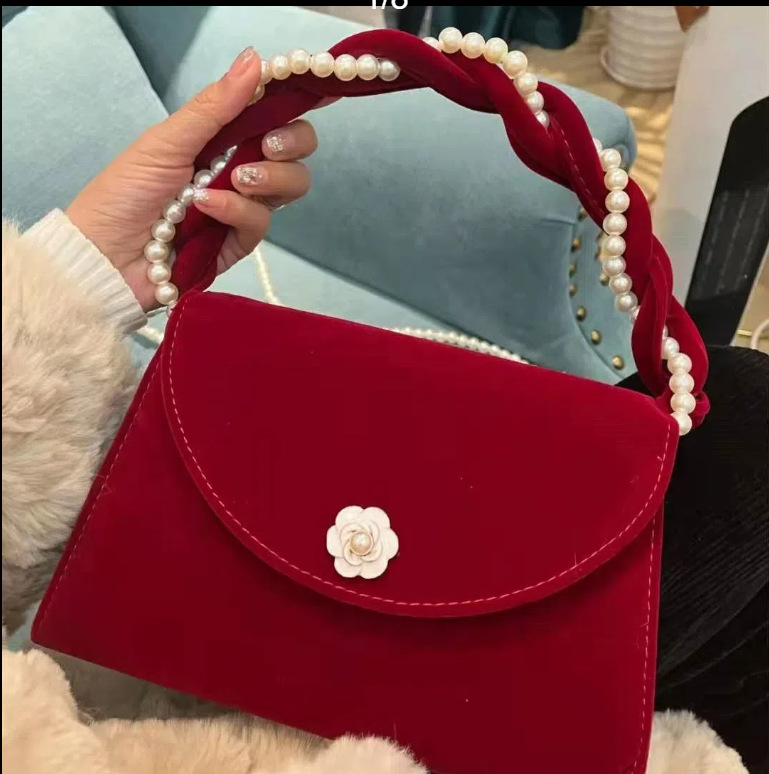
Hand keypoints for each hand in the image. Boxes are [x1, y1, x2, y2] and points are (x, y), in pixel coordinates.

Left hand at [66, 47, 316, 310]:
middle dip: (292, 144)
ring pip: (290, 187)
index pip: (273, 118)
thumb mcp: (167, 140)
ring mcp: (241, 207)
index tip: (299, 99)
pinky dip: (236, 210)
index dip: (291, 108)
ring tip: (234, 180)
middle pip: (295, 154)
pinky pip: (260, 222)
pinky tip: (206, 208)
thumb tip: (255, 60)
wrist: (106, 256)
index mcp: (222, 139)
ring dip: (268, 179)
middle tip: (266, 146)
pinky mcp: (239, 243)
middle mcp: (238, 170)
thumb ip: (215, 106)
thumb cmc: (125, 192)